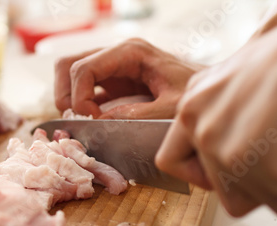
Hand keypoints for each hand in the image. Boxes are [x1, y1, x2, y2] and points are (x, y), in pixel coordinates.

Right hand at [54, 38, 203, 118]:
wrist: (210, 94)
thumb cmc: (197, 96)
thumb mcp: (170, 108)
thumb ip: (137, 114)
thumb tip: (99, 122)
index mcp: (131, 52)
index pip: (84, 68)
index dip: (80, 97)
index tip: (93, 121)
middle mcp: (117, 55)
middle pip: (69, 65)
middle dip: (66, 94)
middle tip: (79, 120)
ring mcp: (114, 67)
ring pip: (71, 73)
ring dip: (69, 97)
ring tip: (84, 120)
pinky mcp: (115, 83)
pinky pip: (85, 88)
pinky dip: (80, 104)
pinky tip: (92, 121)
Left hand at [155, 0, 276, 216]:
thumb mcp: (240, 85)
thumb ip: (223, 122)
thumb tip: (228, 169)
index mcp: (193, 104)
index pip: (172, 161)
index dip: (204, 176)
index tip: (230, 173)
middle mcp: (202, 127)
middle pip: (227, 194)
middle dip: (265, 184)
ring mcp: (228, 149)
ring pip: (265, 201)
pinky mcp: (266, 168)